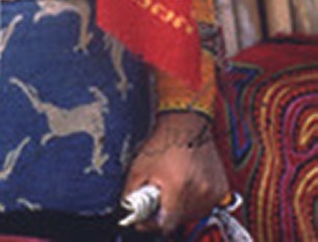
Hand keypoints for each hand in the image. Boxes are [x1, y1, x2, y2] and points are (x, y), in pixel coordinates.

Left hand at [122, 111, 229, 235]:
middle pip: (179, 220)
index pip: (166, 225)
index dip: (151, 223)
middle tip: (159, 195)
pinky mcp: (222, 188)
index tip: (144, 218)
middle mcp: (199, 192)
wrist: (186, 123)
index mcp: (178, 188)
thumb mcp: (139, 167)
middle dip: (166, 211)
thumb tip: (126, 214)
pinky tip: (187, 183)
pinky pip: (206, 205)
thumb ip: (131, 194)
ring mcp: (213, 192)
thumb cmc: (162, 142)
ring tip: (174, 186)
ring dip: (181, 207)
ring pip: (193, 215)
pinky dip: (195, 200)